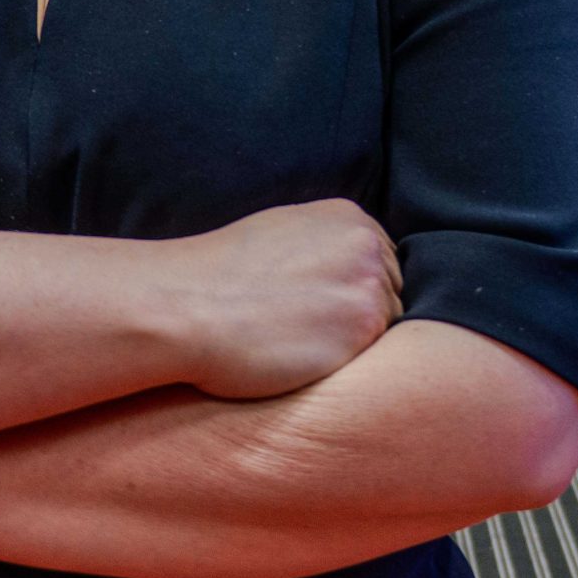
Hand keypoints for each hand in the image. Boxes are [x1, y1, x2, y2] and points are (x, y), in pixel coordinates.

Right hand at [170, 198, 402, 399]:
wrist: (186, 307)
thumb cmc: (219, 276)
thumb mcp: (280, 232)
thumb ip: (323, 242)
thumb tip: (344, 267)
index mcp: (347, 216)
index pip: (380, 260)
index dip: (349, 289)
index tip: (313, 304)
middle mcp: (366, 245)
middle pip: (391, 291)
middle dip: (359, 312)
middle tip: (304, 326)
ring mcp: (369, 285)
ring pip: (386, 325)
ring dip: (356, 340)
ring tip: (300, 340)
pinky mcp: (364, 329)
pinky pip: (376, 355)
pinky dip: (347, 361)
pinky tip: (306, 355)